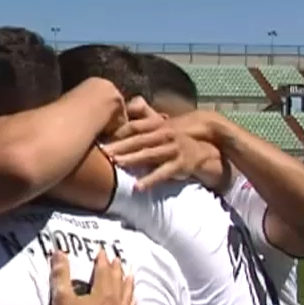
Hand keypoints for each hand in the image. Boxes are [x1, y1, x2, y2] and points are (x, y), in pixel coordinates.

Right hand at [50, 250, 134, 304]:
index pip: (105, 271)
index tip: (102, 250)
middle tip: (117, 258)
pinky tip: (133, 301)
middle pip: (119, 281)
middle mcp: (116, 303)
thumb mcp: (61, 299)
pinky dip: (132, 303)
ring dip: (128, 283)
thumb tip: (59, 252)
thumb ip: (61, 274)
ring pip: (128, 295)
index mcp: (103, 293)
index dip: (103, 259)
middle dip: (117, 268)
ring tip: (130, 274)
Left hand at [104, 100, 222, 189]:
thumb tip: (120, 118)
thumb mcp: (159, 129)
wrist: (202, 150)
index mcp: (157, 126)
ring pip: (149, 154)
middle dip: (120, 145)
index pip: (134, 127)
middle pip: (139, 140)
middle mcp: (165, 135)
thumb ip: (142, 122)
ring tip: (117, 163)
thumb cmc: (173, 141)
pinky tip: (137, 187)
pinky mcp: (180, 164)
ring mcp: (173, 149)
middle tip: (103, 151)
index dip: (118, 131)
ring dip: (133, 158)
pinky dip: (150, 180)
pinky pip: (162, 173)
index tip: (100, 137)